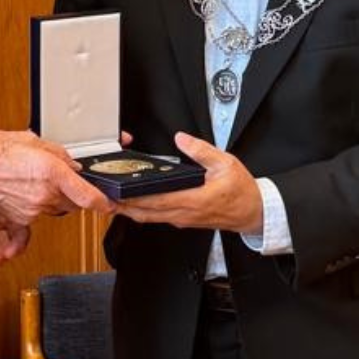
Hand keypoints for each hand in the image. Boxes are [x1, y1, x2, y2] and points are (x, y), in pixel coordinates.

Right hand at [0, 130, 114, 225]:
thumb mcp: (33, 141)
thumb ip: (58, 153)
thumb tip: (71, 163)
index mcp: (53, 172)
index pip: (88, 195)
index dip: (103, 202)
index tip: (109, 204)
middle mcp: (45, 194)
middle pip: (72, 202)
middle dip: (70, 193)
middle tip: (60, 181)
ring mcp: (32, 210)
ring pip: (53, 208)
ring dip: (50, 198)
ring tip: (32, 181)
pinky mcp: (19, 219)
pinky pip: (35, 216)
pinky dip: (33, 206)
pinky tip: (23, 194)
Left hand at [115, 131, 263, 233]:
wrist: (254, 213)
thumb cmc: (242, 191)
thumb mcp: (225, 163)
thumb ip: (201, 151)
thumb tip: (181, 139)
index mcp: (193, 200)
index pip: (156, 200)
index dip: (133, 198)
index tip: (117, 192)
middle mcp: (184, 213)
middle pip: (146, 213)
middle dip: (123, 206)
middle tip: (104, 196)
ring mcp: (183, 219)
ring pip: (150, 218)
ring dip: (130, 210)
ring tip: (113, 199)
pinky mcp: (184, 220)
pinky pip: (158, 218)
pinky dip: (143, 211)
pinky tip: (136, 202)